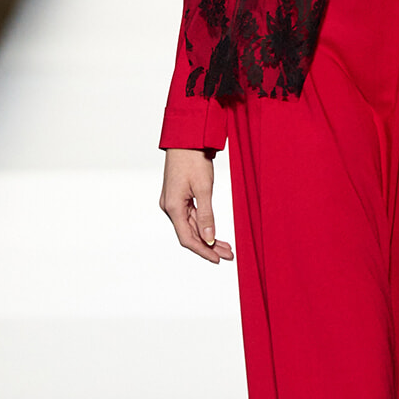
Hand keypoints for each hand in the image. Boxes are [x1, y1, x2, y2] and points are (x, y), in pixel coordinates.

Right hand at [159, 148, 234, 264]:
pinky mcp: (179, 197)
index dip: (203, 251)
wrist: (186, 139)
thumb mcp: (204, 189)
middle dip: (209, 246)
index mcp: (173, 207)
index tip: (217, 259)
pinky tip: (215, 233)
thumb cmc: (193, 160)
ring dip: (208, 237)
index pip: (187, 238)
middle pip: (190, 234)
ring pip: (191, 226)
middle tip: (228, 255)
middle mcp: (170, 207)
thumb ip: (206, 216)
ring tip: (226, 247)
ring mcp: (173, 202)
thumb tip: (209, 238)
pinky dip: (204, 226)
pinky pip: (191, 216)